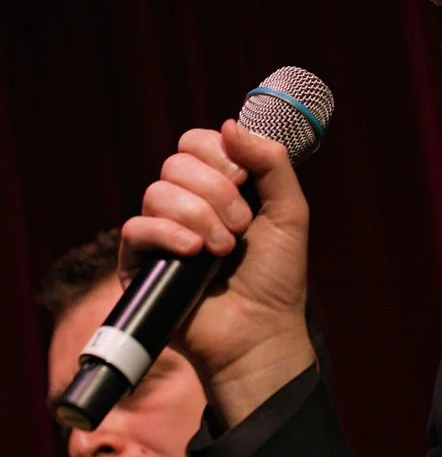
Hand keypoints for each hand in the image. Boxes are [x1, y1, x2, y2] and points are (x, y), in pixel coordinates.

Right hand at [119, 119, 314, 425]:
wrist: (260, 333)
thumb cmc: (277, 276)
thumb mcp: (290, 210)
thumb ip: (271, 162)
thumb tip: (229, 123)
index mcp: (216, 186)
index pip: (195, 142)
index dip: (219, 153)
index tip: (246, 181)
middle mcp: (184, 204)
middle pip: (176, 162)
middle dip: (216, 190)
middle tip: (242, 226)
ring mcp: (160, 233)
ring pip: (157, 192)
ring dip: (199, 216)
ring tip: (223, 250)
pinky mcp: (139, 264)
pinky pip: (135, 228)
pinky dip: (168, 234)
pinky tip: (194, 253)